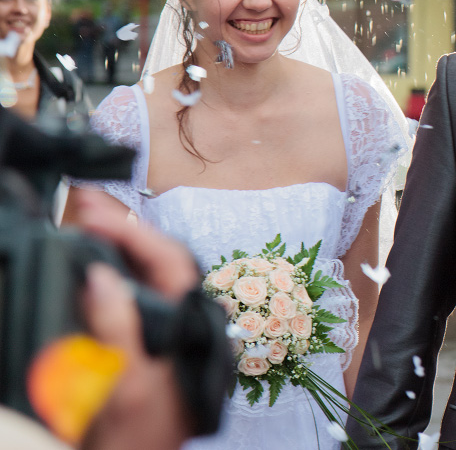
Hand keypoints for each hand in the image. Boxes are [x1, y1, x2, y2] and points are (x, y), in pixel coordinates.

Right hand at [72, 192, 200, 448]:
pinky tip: (93, 265)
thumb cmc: (140, 437)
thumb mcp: (128, 386)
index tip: (94, 214)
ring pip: (149, 276)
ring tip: (88, 221)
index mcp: (191, 326)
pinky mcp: (149, 345)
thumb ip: (117, 330)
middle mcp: (186, 322)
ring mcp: (168, 333)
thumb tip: (102, 278)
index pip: (170, 260)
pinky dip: (113, 275)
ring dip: (120, 246)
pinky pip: (135, 298)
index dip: (133, 232)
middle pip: (160, 260)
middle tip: (86, 205)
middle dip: (125, 228)